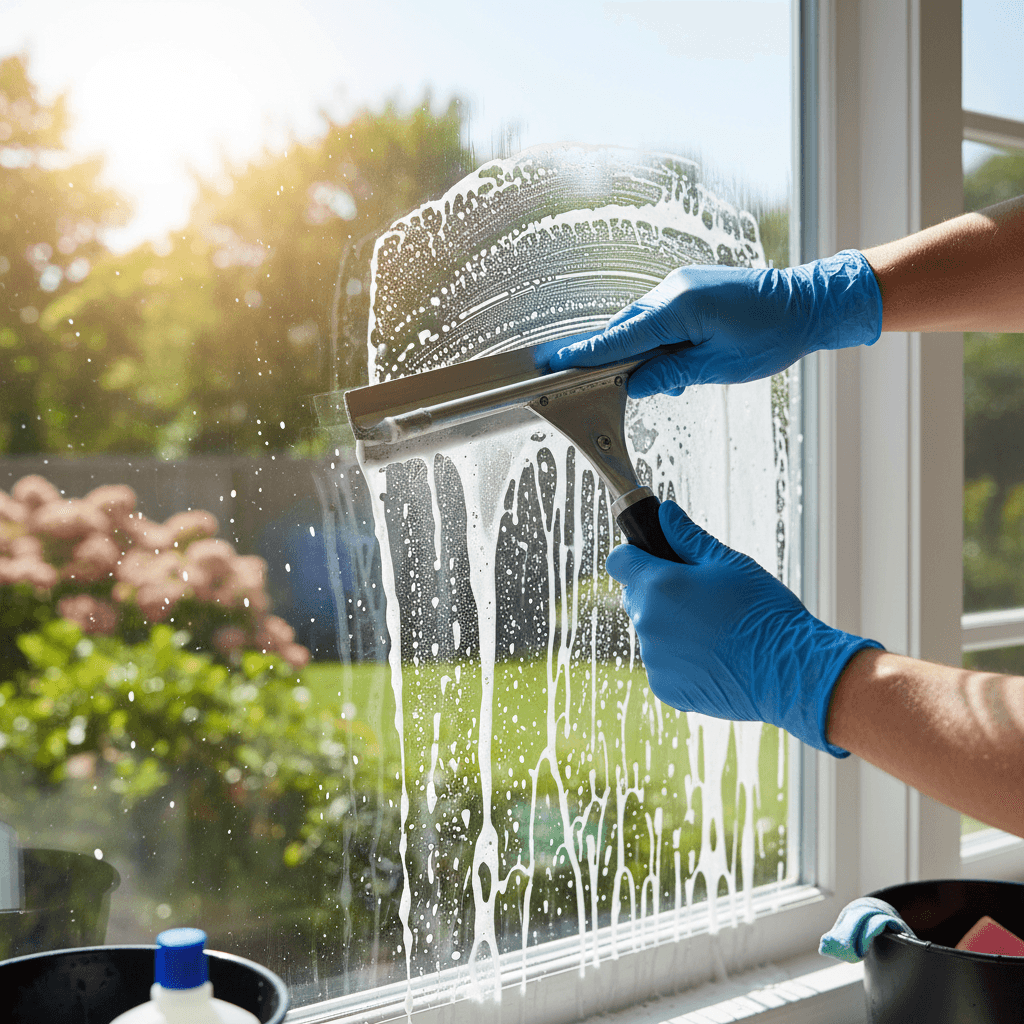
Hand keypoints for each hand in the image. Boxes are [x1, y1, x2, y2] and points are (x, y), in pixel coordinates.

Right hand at [549, 251, 882, 396]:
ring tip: (660, 381)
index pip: (619, 337)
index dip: (584, 353)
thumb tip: (635, 384)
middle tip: (590, 385)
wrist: (808, 303)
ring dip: (640, 353)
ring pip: (641, 324)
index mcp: (678, 307)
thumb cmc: (771, 335)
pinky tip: (673, 363)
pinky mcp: (691, 289)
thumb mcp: (717, 367)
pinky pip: (659, 317)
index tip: (553, 362)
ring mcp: (681, 286)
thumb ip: (670, 372)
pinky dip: (656, 341)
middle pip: (625, 329)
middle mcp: (674, 290)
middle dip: (610, 359)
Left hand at [606, 501, 881, 753]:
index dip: (636, 555)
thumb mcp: (729, 562)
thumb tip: (665, 513)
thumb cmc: (763, 611)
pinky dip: (680, 659)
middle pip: (636, 597)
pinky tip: (714, 657)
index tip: (655, 558)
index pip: (619, 561)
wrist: (788, 671)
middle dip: (658, 591)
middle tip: (700, 595)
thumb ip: (688, 537)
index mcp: (658, 586)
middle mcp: (646, 623)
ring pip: (651, 631)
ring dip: (670, 626)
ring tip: (714, 630)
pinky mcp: (664, 688)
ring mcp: (653, 659)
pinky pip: (662, 663)